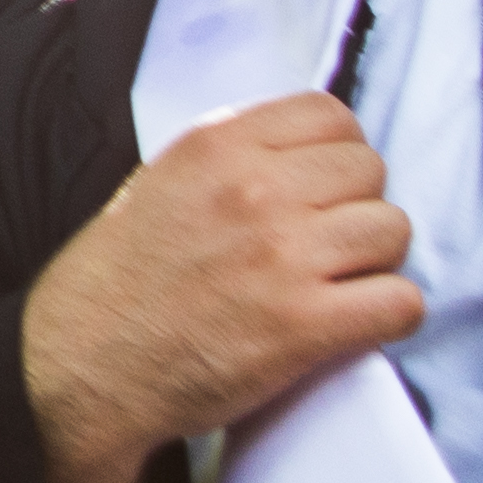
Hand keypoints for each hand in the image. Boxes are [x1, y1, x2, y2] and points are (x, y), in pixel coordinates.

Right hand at [19, 93, 424, 482]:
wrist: (81, 367)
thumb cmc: (116, 283)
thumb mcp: (159, 183)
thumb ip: (229, 159)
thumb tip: (301, 155)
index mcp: (216, 146)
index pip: (331, 114)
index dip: (337, 154)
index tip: (323, 188)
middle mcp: (255, 190)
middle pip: (370, 170)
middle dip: (357, 206)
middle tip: (327, 244)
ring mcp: (283, 257)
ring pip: (393, 230)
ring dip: (376, 261)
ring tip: (338, 285)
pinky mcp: (304, 326)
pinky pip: (401, 302)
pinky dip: (389, 315)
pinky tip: (354, 323)